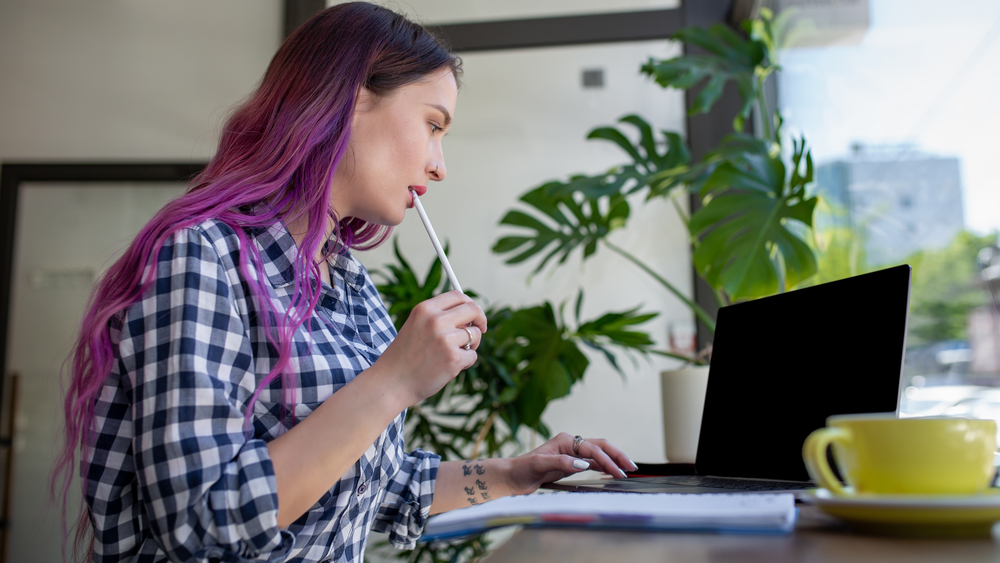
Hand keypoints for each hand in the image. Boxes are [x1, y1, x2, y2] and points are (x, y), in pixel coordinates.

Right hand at [374, 291, 486, 406]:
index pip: (457, 295)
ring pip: (475, 334)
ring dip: (470, 345)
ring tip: (452, 355)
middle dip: (480, 320)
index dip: (470, 304)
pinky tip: (448, 367)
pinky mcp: (453, 358)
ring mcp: (445, 339)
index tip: (474, 315)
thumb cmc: (404, 357)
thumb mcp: (415, 326)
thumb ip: (438, 317)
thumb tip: (470, 313)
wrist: (391, 383)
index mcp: (425, 309)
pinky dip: (465, 362)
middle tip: (480, 329)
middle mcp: (435, 320)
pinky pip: (472, 355)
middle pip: (473, 309)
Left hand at [504, 432, 637, 495]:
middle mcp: (570, 445)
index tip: (617, 472)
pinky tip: (612, 472)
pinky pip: (592, 463)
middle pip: (600, 446)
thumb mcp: (538, 464)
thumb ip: (561, 462)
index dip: (606, 460)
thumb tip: (583, 463)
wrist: (511, 478)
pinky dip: (604, 467)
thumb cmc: (521, 469)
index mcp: (565, 441)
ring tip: (627, 470)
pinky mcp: (570, 464)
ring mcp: (571, 454)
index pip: (592, 449)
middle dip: (617, 455)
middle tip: (632, 467)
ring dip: (613, 461)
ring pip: (598, 454)